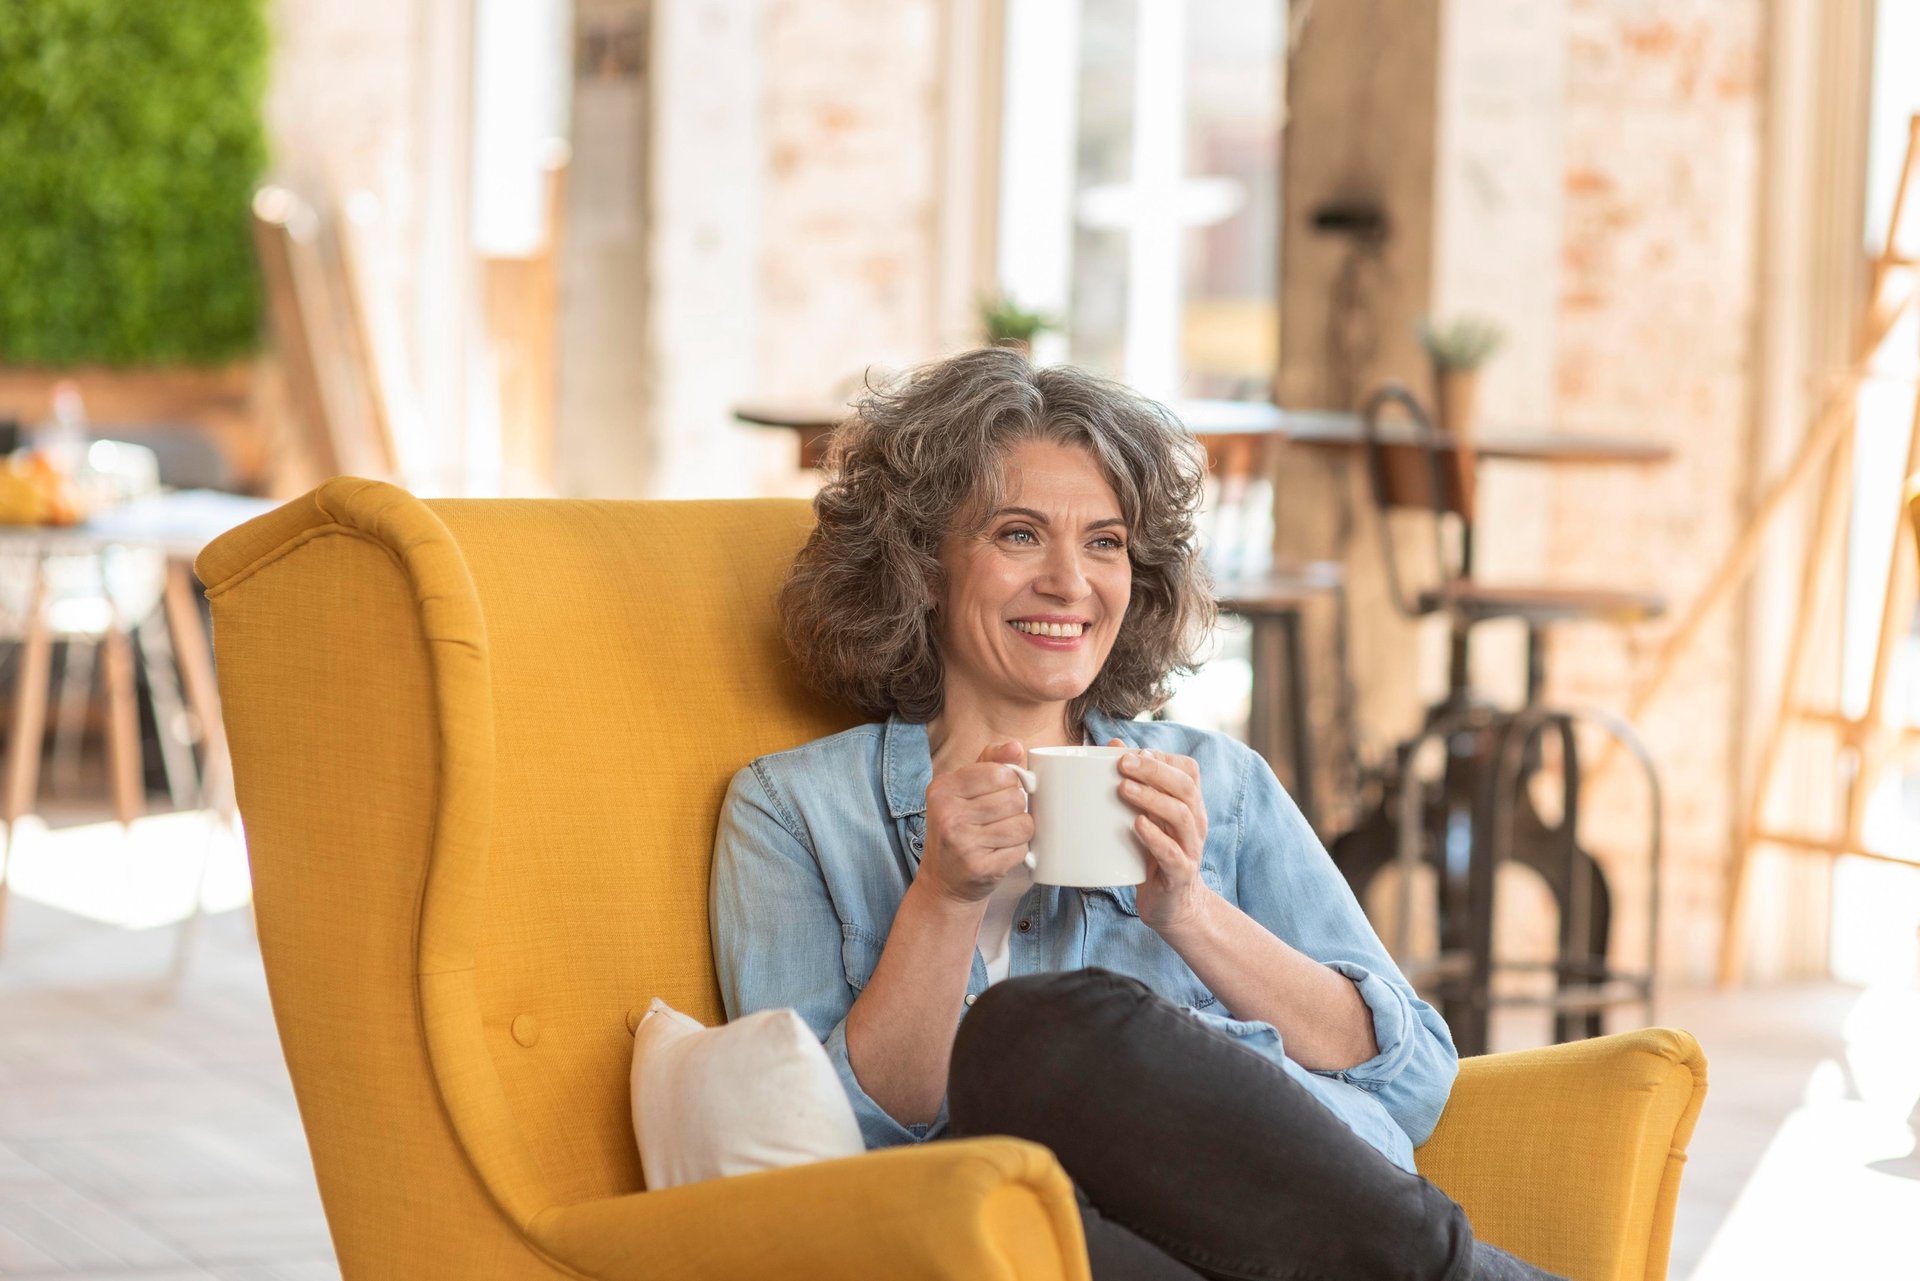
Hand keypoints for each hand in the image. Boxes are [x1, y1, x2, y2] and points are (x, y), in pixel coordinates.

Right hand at [919, 741, 1034, 906]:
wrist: (943, 882)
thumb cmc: (958, 829)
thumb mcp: (963, 791)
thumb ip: (989, 763)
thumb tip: (1016, 747)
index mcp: (942, 788)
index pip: (1000, 772)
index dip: (1009, 783)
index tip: (999, 794)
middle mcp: (947, 814)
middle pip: (1015, 798)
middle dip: (1016, 809)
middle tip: (998, 820)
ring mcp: (962, 843)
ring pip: (1023, 824)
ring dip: (1020, 831)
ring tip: (1001, 837)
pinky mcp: (979, 867)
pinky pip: (1021, 850)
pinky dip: (1018, 852)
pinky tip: (999, 853)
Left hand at [1111, 740, 1214, 936]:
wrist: (1172, 906)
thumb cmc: (1154, 855)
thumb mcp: (1147, 817)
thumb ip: (1135, 784)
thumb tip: (1113, 746)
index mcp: (1190, 805)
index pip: (1188, 771)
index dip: (1163, 758)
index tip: (1135, 753)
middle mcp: (1195, 823)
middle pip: (1185, 787)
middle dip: (1154, 771)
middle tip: (1122, 763)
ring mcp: (1190, 848)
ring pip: (1181, 815)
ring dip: (1152, 798)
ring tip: (1124, 788)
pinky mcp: (1180, 874)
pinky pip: (1173, 853)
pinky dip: (1155, 837)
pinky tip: (1137, 825)